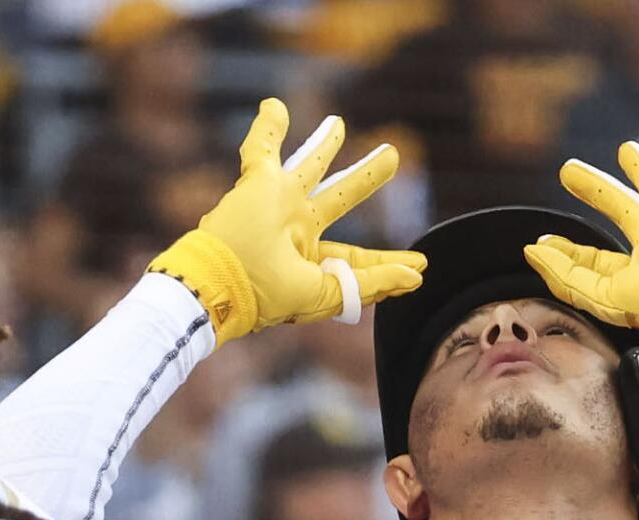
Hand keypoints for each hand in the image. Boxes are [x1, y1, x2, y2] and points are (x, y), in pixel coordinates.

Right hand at [149, 98, 425, 343]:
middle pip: (338, 197)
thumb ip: (369, 282)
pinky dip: (267, 127)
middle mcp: (293, 229)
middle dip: (365, 178)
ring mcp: (275, 204)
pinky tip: (274, 105)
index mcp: (306, 261)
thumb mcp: (324, 294)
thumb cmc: (264, 294)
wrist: (218, 281)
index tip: (420, 264)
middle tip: (392, 155)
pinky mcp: (257, 182)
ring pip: (307, 164)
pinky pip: (261, 148)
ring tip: (339, 122)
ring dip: (323, 143)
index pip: (354, 258)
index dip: (387, 263)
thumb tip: (417, 273)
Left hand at [523, 118, 638, 363]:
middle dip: (594, 190)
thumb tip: (533, 250)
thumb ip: (565, 276)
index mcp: (637, 273)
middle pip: (621, 210)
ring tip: (625, 148)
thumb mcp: (602, 296)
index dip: (569, 250)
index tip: (543, 240)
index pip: (597, 258)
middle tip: (568, 170)